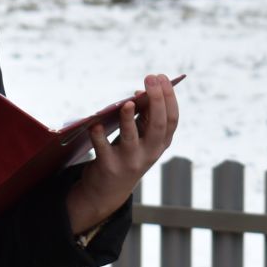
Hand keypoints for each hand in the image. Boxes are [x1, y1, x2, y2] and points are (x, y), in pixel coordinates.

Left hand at [67, 74, 179, 233]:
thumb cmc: (127, 154)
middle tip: (150, 78)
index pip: (171, 119)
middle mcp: (150, 153)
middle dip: (156, 100)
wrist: (109, 190)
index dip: (169, 97)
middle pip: (158, 126)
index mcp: (161, 143)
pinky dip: (98, 135)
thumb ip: (144, 117)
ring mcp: (130, 161)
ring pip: (131, 138)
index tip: (162, 76)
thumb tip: (140, 92)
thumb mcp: (141, 137)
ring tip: (128, 102)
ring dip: (129, 119)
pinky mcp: (109, 167)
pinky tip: (95, 122)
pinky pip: (103, 148)